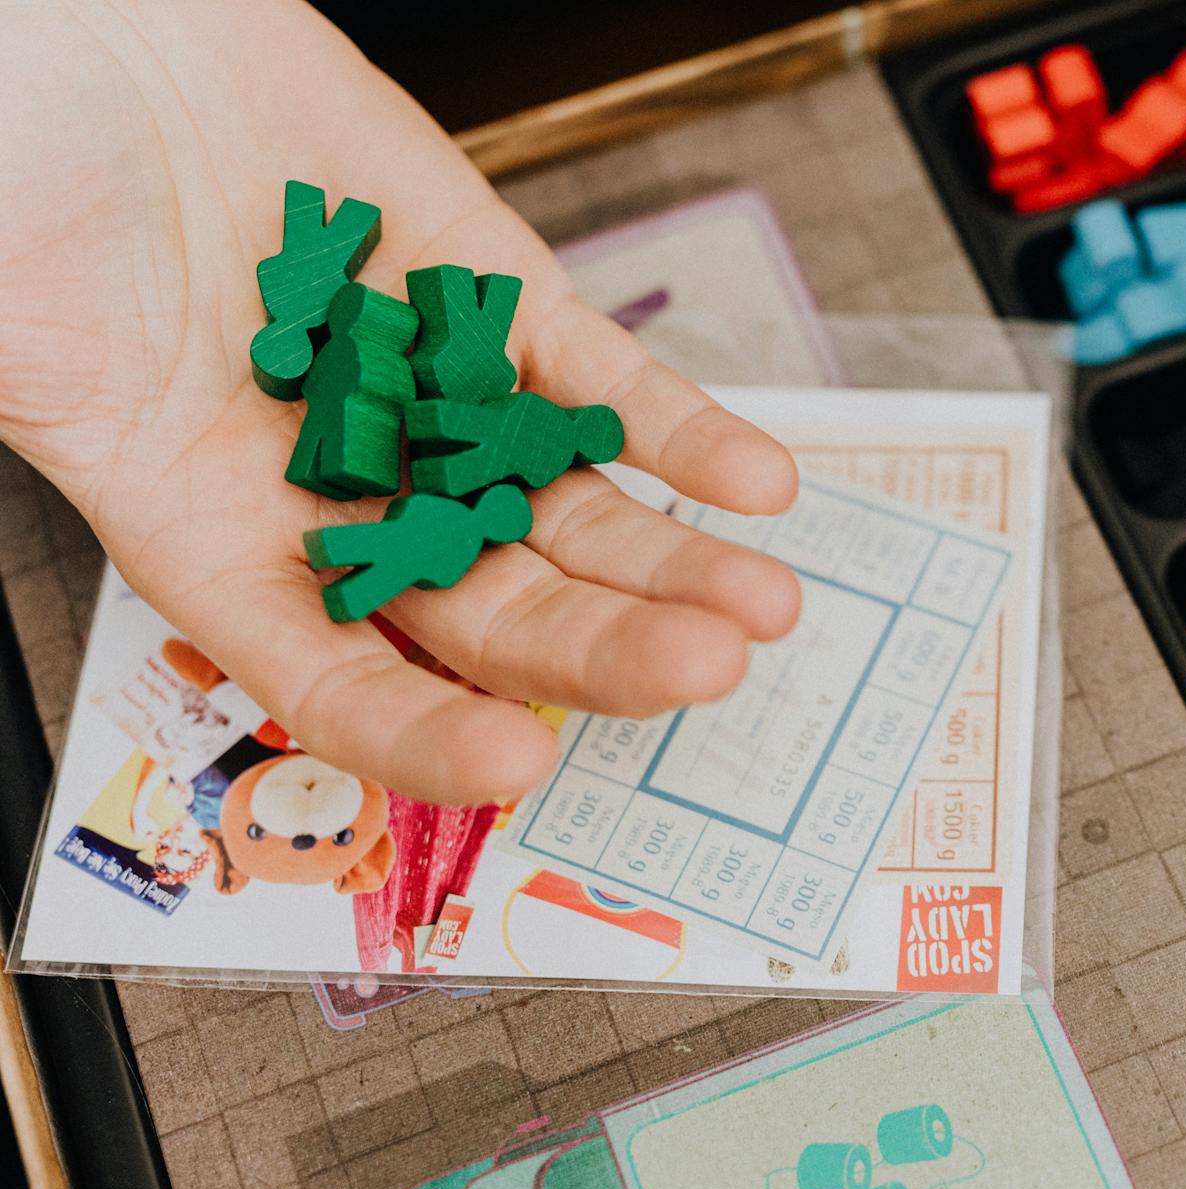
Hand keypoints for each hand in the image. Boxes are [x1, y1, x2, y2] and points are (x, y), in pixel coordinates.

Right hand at [0, 0, 800, 805]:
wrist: (99, 22)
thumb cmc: (23, 156)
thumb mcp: (6, 318)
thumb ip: (44, 401)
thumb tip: (46, 428)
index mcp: (211, 529)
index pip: (334, 678)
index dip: (424, 733)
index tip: (514, 764)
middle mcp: (340, 487)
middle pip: (491, 610)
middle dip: (599, 651)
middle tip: (695, 672)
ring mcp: (431, 397)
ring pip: (568, 515)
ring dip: (670, 569)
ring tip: (757, 608)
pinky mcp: (494, 301)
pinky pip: (603, 386)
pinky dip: (682, 435)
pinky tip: (756, 483)